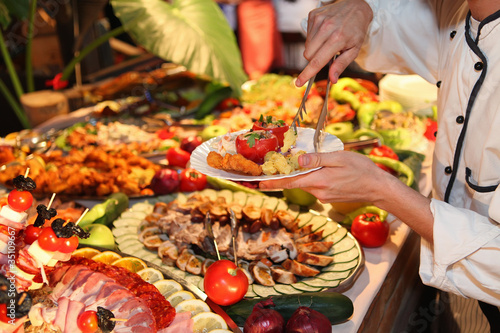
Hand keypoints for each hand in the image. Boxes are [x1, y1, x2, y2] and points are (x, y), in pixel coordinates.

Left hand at [259, 151, 388, 203]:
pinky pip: (315, 185)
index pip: (289, 182)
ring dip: (302, 174)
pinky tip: (322, 170)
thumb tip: (298, 160)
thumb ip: (317, 159)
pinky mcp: (328, 196)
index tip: (258, 184)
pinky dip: (313, 177)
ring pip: (306, 183)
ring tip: (306, 163)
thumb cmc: (361, 170)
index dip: (272, 182)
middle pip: (296, 181)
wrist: (378, 188)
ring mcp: (323, 196)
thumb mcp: (339, 158)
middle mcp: (318, 191)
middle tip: (275, 165)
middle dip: (286, 173)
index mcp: (318, 181)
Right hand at [296, 0, 373, 86]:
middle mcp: (326, 28)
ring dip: (315, 48)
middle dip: (315, 59)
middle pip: (308, 55)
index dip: (307, 74)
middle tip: (326, 54)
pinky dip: (314, 38)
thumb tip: (332, 79)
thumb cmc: (356, 31)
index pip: (317, 61)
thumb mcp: (354, 50)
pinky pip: (307, 35)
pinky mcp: (314, 15)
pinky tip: (324, 32)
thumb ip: (342, 65)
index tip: (298, 83)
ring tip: (327, 41)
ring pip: (307, 46)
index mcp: (338, 39)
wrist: (356, 6)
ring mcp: (318, 20)